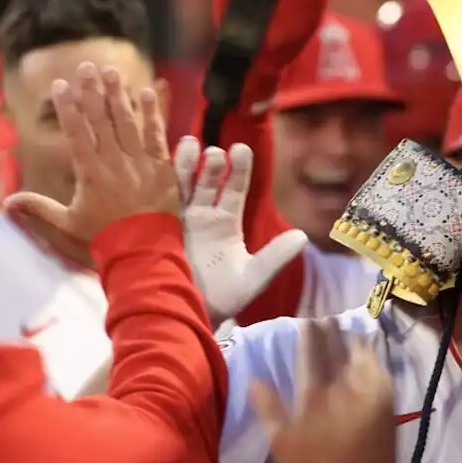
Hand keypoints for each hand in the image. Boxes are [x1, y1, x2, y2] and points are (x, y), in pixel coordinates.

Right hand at [5, 63, 179, 245]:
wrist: (143, 251)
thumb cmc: (103, 237)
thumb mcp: (67, 224)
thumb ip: (39, 208)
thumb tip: (5, 204)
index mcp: (89, 174)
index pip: (76, 132)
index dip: (67, 106)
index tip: (61, 84)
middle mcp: (113, 162)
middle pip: (101, 120)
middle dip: (92, 91)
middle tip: (87, 66)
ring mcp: (139, 162)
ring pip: (127, 122)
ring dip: (118, 95)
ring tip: (111, 72)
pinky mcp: (161, 167)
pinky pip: (156, 135)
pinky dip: (152, 113)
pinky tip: (147, 92)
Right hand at [176, 138, 307, 323]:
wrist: (193, 317)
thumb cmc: (224, 298)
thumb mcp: (254, 276)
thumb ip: (275, 256)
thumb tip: (302, 236)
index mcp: (225, 223)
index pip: (234, 189)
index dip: (238, 170)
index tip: (241, 149)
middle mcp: (202, 217)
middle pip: (207, 182)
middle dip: (211, 165)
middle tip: (216, 152)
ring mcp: (179, 223)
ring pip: (182, 187)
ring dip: (186, 167)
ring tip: (190, 145)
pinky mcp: (159, 232)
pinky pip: (158, 204)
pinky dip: (159, 185)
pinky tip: (160, 167)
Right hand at [250, 318, 395, 462]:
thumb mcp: (281, 441)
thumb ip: (268, 408)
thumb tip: (254, 381)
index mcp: (314, 393)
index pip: (311, 353)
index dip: (309, 334)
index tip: (308, 321)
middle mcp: (342, 386)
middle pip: (336, 349)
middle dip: (331, 331)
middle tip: (327, 319)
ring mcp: (367, 392)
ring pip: (360, 356)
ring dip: (352, 341)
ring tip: (347, 331)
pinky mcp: (385, 403)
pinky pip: (379, 371)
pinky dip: (372, 358)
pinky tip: (369, 354)